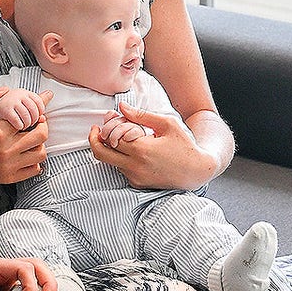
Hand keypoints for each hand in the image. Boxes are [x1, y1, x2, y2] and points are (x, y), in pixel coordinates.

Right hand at [0, 87, 52, 188]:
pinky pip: (34, 169)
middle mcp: (6, 150)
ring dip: (40, 143)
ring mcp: (9, 166)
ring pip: (40, 153)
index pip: (27, 117)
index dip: (37, 109)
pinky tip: (28, 153)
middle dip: (42, 125)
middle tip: (38, 121)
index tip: (42, 104)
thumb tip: (5, 90)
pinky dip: (36, 161)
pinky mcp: (10, 177)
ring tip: (33, 137)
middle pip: (40, 135)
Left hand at [89, 103, 217, 190]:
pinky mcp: (138, 184)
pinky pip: (120, 169)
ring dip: (110, 148)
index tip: (109, 117)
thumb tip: (121, 107)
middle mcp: (135, 166)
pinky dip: (120, 158)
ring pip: (110, 162)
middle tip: (95, 130)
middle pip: (101, 153)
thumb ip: (141, 115)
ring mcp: (135, 177)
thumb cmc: (184, 145)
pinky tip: (130, 148)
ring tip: (120, 136)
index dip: (108, 125)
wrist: (196, 171)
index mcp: (141, 149)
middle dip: (95, 140)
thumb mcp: (167, 124)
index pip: (111, 136)